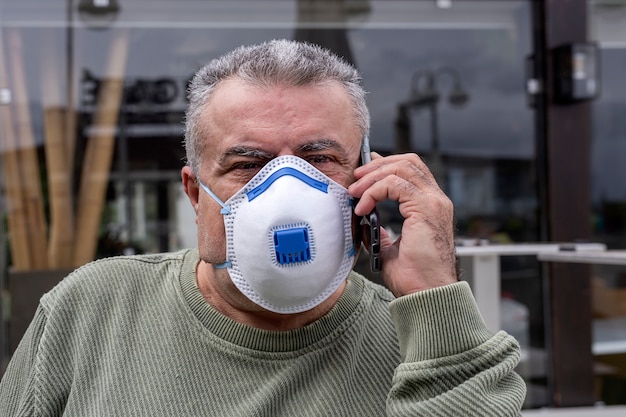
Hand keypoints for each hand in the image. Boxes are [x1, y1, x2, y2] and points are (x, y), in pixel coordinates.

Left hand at [348, 152, 457, 296]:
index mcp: (431, 207)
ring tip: (354, 191)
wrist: (426, 294)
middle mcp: (436, 200)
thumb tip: (366, 221)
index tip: (364, 170)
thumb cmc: (414, 278)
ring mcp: (433, 202)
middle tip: (355, 178)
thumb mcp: (390, 249)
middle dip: (377, 165)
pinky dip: (374, 191)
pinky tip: (362, 207)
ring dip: (372, 176)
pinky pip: (395, 184)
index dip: (386, 164)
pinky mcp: (425, 208)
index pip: (412, 170)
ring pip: (401, 168)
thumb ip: (382, 231)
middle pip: (408, 162)